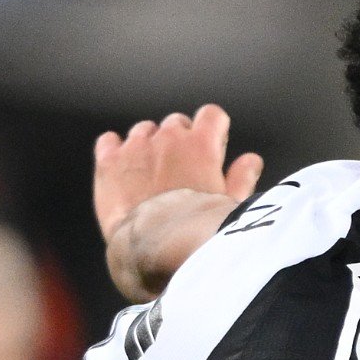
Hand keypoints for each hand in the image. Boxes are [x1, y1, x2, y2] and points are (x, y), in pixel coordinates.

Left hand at [93, 105, 264, 299]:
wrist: (155, 245)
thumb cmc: (197, 230)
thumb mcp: (230, 206)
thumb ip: (242, 178)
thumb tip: (251, 161)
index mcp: (202, 144)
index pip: (211, 115)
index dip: (211, 129)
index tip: (210, 147)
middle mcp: (169, 137)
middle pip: (175, 123)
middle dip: (179, 141)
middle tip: (179, 170)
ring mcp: (136, 147)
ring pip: (143, 131)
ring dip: (148, 145)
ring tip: (149, 175)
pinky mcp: (110, 162)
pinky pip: (108, 141)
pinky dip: (114, 150)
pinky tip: (119, 169)